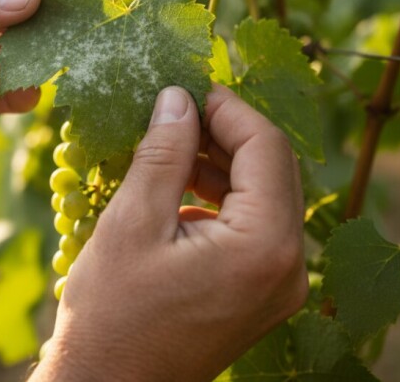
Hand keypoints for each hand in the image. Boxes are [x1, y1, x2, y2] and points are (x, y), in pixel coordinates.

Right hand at [34, 85, 307, 380]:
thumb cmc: (112, 312)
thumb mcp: (132, 222)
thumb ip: (164, 153)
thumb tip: (178, 97)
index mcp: (264, 246)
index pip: (266, 148)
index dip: (227, 108)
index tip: (184, 87)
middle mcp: (287, 268)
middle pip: (271, 171)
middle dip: (224, 133)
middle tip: (174, 110)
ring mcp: (277, 286)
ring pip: (262, 198)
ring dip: (220, 165)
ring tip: (169, 146)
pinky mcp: (259, 295)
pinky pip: (252, 229)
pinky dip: (220, 200)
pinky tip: (177, 189)